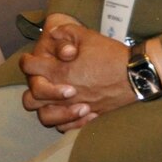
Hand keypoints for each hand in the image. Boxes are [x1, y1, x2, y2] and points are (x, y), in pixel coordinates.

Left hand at [19, 20, 133, 128]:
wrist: (134, 75)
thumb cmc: (110, 55)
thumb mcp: (87, 35)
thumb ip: (65, 33)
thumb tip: (52, 34)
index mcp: (59, 71)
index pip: (29, 68)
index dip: (26, 61)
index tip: (31, 59)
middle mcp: (62, 93)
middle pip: (30, 98)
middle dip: (33, 87)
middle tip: (42, 79)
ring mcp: (72, 108)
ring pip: (44, 117)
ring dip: (45, 107)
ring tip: (52, 98)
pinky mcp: (85, 118)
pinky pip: (63, 128)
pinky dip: (61, 121)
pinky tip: (67, 111)